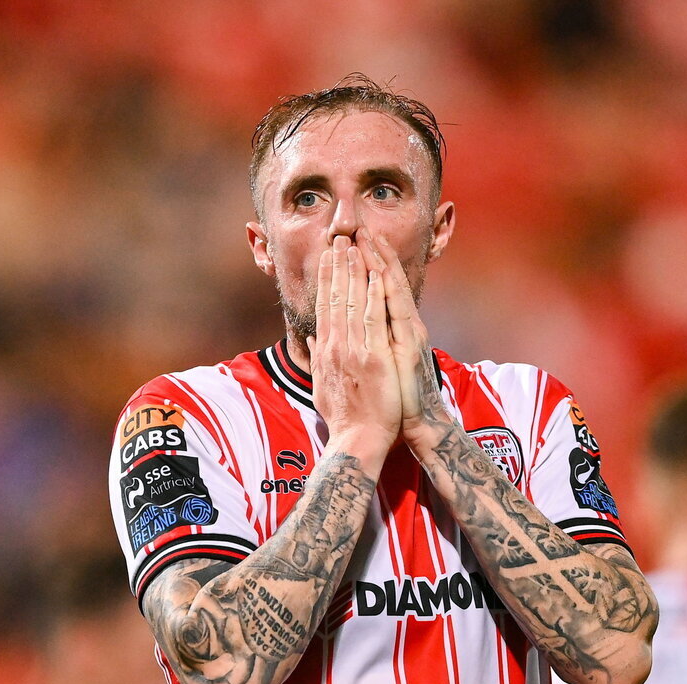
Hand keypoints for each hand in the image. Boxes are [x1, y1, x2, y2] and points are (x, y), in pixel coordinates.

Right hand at [309, 235, 401, 466]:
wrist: (357, 441)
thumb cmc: (345, 418)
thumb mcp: (323, 386)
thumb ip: (318, 360)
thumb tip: (311, 341)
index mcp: (326, 351)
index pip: (325, 306)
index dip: (327, 278)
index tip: (329, 256)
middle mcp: (337, 346)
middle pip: (335, 298)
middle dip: (338, 266)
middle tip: (340, 238)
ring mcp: (355, 350)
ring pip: (353, 302)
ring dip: (355, 271)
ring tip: (356, 245)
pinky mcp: (374, 357)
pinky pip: (373, 320)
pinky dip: (374, 296)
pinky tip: (376, 275)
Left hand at [358, 228, 448, 444]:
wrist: (419, 425)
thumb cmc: (396, 402)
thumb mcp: (378, 369)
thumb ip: (361, 348)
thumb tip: (335, 333)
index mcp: (392, 332)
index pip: (376, 291)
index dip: (365, 266)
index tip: (352, 243)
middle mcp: (403, 328)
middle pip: (385, 284)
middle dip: (372, 255)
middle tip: (359, 227)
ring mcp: (407, 336)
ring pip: (390, 293)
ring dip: (379, 264)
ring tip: (367, 239)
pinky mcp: (408, 348)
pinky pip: (394, 316)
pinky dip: (387, 293)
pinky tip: (380, 273)